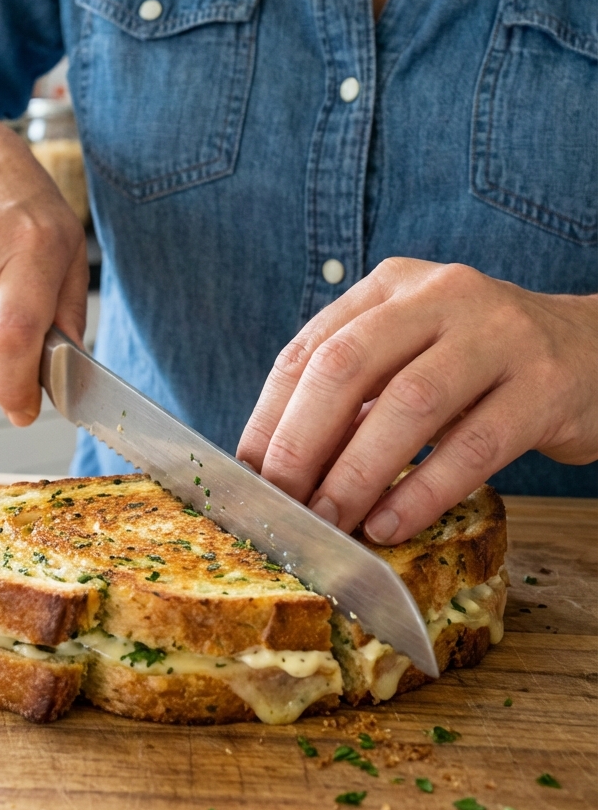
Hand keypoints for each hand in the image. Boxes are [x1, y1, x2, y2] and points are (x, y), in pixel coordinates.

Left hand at [237, 258, 597, 543]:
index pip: (312, 348)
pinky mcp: (543, 385)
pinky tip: (392, 523)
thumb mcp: (412, 357)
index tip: (247, 472)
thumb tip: (279, 469)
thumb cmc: (481, 365)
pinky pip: (473, 444)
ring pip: (408, 404)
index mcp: (392, 286)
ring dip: (358, 472)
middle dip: (302, 441)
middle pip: (348, 366)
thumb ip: (356, 398)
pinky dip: (424, 489)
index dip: (272, 414)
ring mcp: (496, 335)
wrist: (594, 353)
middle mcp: (441, 295)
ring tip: (330, 521)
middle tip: (280, 501)